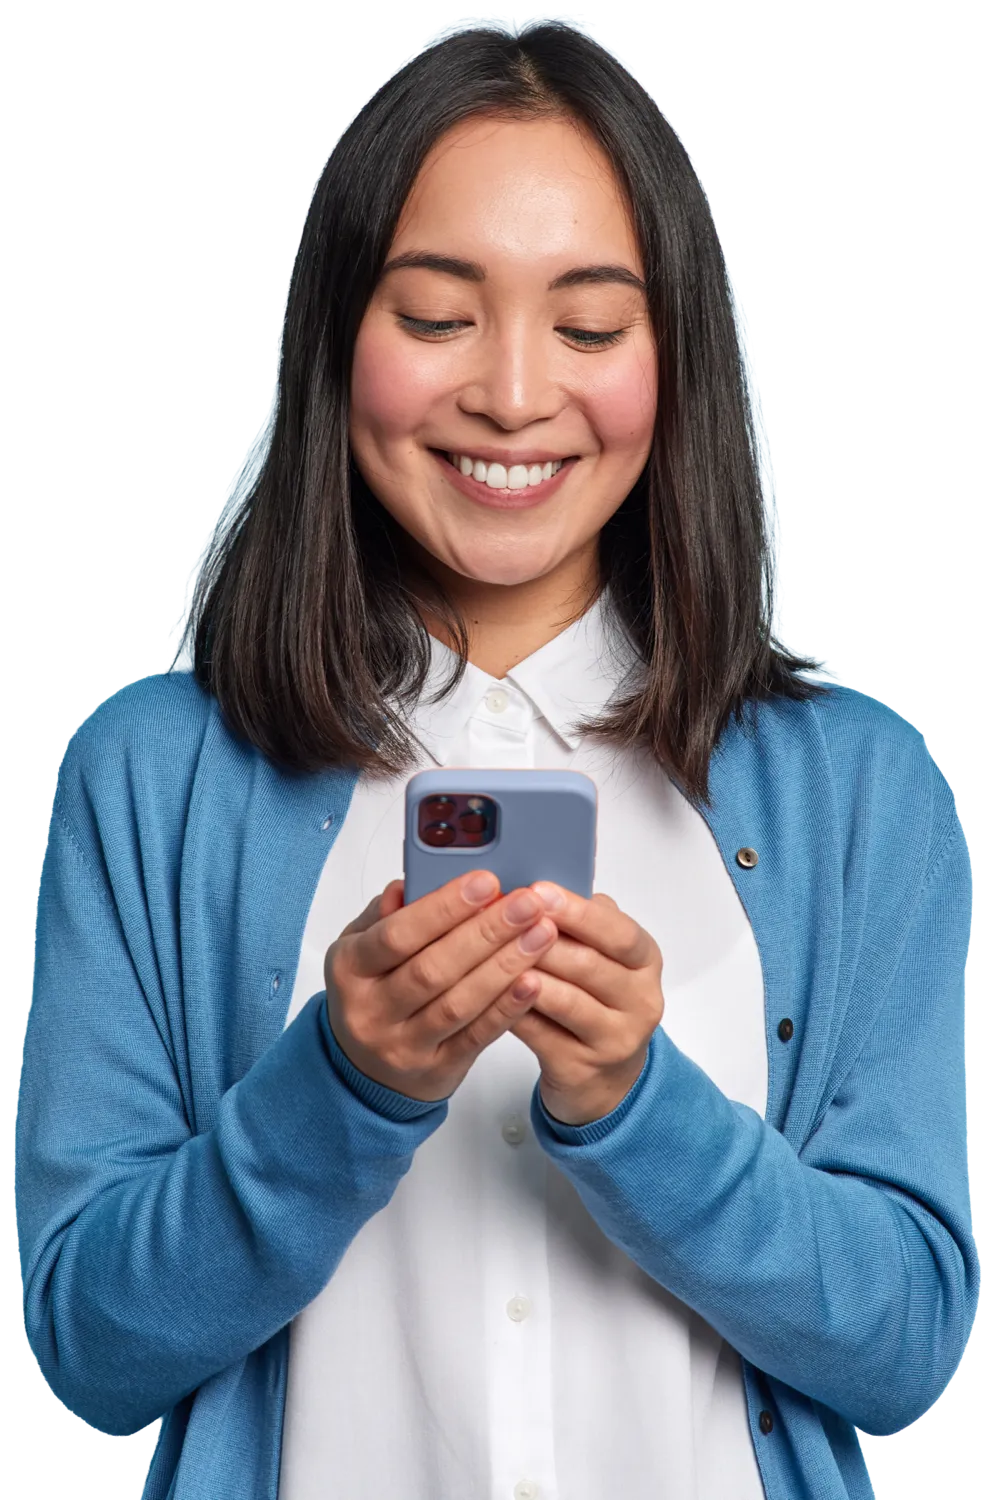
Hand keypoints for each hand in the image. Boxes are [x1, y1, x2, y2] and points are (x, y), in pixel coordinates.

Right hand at [324, 872, 558, 1103]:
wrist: (364, 1069)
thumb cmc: (371, 992)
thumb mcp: (361, 948)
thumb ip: (384, 915)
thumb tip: (409, 884)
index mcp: (350, 968)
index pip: (397, 934)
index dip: (444, 907)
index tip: (485, 882)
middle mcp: (371, 1010)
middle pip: (433, 969)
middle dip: (486, 932)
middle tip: (527, 903)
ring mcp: (403, 1045)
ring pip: (459, 1003)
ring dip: (505, 965)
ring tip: (541, 933)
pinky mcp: (436, 1069)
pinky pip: (476, 1037)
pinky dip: (507, 1008)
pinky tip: (533, 981)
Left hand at [507, 885, 664, 1125]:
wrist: (606, 1080)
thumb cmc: (597, 1003)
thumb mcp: (604, 960)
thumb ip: (584, 925)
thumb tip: (542, 889)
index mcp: (645, 963)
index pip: (619, 933)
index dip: (578, 912)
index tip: (539, 892)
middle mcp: (640, 1001)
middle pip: (590, 965)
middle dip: (542, 939)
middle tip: (504, 918)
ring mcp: (614, 1039)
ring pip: (565, 1001)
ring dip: (526, 973)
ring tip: (492, 953)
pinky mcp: (582, 1068)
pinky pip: (540, 1035)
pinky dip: (512, 1011)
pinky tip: (488, 994)